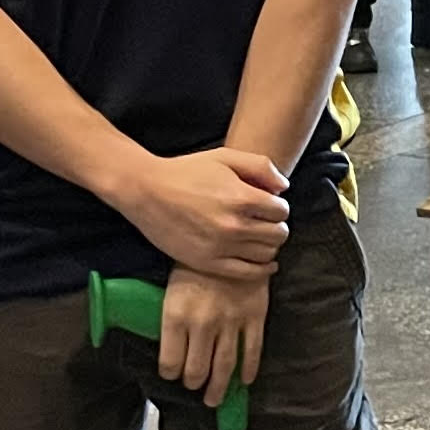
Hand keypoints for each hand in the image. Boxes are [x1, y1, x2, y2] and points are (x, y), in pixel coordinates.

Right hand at [121, 145, 292, 277]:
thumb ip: (260, 167)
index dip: (278, 206)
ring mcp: (221, 247)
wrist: (146, 191)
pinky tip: (265, 262)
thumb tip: (283, 188)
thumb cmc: (187, 172)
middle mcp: (233, 225)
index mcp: (241, 198)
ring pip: (267, 254)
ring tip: (258, 236)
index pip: (281, 211)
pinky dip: (263, 268)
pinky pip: (249, 273)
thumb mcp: (225, 156)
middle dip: (277, 225)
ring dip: (269, 245)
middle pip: (279, 234)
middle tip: (265, 221)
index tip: (268, 204)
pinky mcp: (208, 263)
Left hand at [159, 265, 269, 399]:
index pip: (170, 361)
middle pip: (197, 370)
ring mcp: (231, 322)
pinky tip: (243, 381)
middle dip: (194, 384)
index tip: (172, 375)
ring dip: (219, 388)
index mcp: (176, 315)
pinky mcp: (254, 317)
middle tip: (194, 388)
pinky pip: (253, 351)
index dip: (170, 373)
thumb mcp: (171, 288)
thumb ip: (170, 319)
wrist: (231, 238)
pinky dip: (248, 370)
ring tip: (214, 399)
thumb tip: (170, 346)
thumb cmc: (195, 262)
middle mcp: (202, 323)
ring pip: (224, 366)